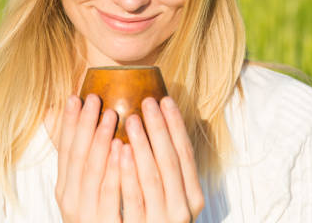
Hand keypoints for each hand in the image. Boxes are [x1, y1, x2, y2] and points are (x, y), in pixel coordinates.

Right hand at [55, 94, 122, 222]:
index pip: (64, 150)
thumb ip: (78, 158)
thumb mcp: (82, 188)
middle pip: (77, 156)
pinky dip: (115, 169)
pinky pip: (110, 194)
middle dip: (85, 125)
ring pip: (92, 172)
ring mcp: (87, 214)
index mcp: (65, 189)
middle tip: (94, 98)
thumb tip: (60, 119)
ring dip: (100, 141)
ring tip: (110, 115)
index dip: (69, 124)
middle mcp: (72, 201)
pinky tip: (123, 149)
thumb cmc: (96, 215)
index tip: (75, 97)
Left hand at [119, 96, 204, 221]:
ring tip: (131, 118)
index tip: (166, 99)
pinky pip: (134, 197)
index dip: (176, 126)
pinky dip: (128, 171)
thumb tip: (158, 125)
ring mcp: (163, 221)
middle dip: (159, 129)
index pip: (186, 154)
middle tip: (147, 101)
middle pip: (171, 161)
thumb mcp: (169, 197)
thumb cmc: (154, 220)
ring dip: (143, 145)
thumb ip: (165, 168)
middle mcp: (183, 208)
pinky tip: (120, 149)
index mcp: (192, 196)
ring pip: (154, 176)